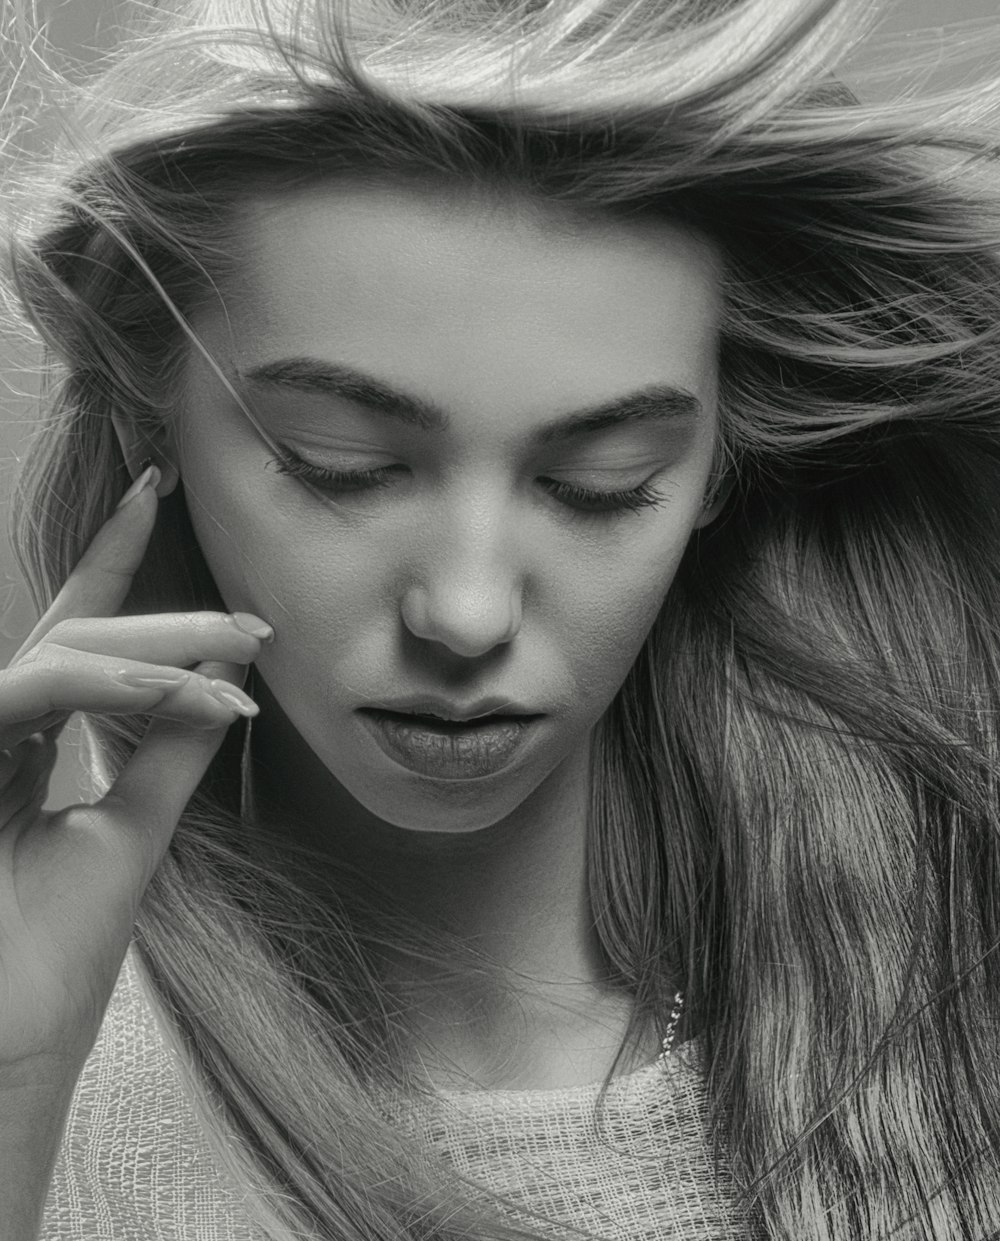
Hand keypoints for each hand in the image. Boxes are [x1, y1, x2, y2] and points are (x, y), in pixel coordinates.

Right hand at [0, 466, 269, 1081]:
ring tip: (245, 647)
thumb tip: (228, 686)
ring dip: (161, 647)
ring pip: (64, 650)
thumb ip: (169, 755)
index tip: (156, 489)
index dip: (113, 560)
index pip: (73, 636)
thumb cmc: (48, 961)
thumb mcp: (127, 835)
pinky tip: (196, 694)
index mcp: (20, 741)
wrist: (2, 1055)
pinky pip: (40, 690)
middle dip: (169, 616)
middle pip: (77, 633)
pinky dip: (121, 686)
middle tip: (258, 622)